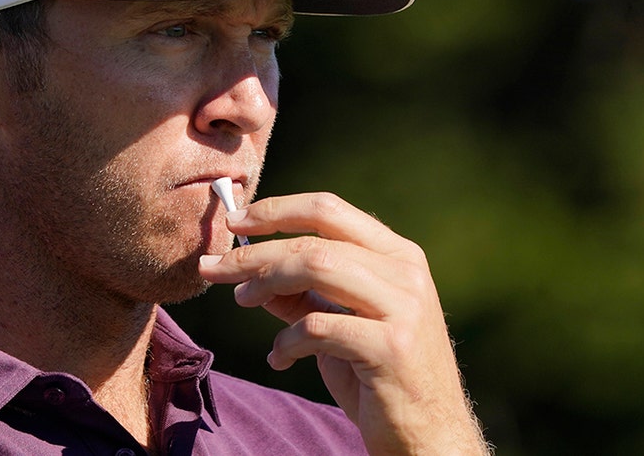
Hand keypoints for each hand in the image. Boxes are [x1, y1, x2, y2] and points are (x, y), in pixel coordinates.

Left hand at [197, 192, 488, 454]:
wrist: (429, 436)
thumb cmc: (382, 378)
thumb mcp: (342, 324)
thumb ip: (303, 294)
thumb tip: (248, 270)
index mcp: (398, 255)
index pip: (329, 209)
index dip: (276, 211)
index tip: (234, 223)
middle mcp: (405, 272)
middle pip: (315, 240)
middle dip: (255, 252)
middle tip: (214, 268)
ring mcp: (404, 308)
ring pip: (317, 267)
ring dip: (266, 283)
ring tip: (242, 300)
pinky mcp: (391, 347)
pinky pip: (319, 327)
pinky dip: (287, 340)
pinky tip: (279, 357)